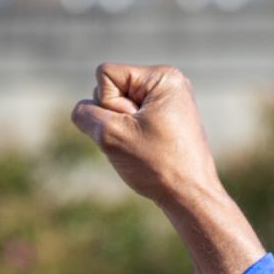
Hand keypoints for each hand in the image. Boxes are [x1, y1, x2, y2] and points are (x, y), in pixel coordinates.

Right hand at [71, 63, 223, 211]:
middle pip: (111, 91)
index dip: (108, 104)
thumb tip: (83, 111)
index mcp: (163, 77)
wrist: (190, 198)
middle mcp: (168, 85)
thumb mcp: (112, 135)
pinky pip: (130, 124)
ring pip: (118, 110)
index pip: (105, 75)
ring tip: (146, 150)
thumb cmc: (158, 166)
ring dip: (122, 132)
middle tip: (142, 142)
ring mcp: (167, 105)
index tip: (135, 127)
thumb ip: (86, 115)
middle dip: (116, 119)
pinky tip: (147, 154)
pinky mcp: (165, 124)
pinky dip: (130, 140)